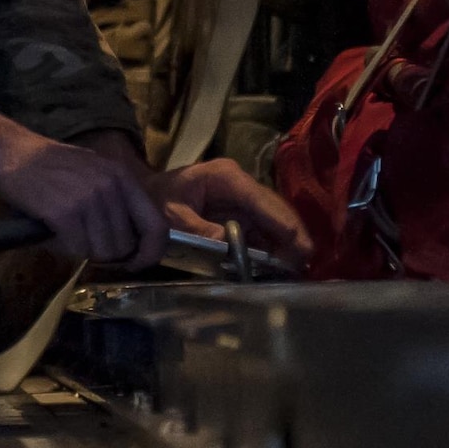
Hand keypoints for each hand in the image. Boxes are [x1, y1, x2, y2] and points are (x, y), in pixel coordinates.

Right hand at [0, 108, 168, 266]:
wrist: (6, 150)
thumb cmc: (44, 163)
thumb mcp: (91, 171)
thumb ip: (114, 198)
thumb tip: (129, 238)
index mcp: (122, 176)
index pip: (156, 225)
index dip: (150, 252)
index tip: (135, 262)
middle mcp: (111, 186)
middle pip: (125, 245)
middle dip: (106, 253)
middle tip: (83, 244)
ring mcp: (88, 198)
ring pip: (102, 251)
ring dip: (82, 251)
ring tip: (63, 235)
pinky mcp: (64, 212)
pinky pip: (76, 248)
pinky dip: (63, 248)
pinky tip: (51, 234)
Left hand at [142, 158, 314, 267]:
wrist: (144, 196)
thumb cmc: (155, 199)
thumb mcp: (170, 215)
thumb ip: (197, 229)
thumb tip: (228, 244)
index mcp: (225, 177)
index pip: (261, 199)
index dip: (282, 222)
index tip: (299, 245)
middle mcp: (241, 185)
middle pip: (275, 210)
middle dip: (292, 237)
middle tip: (304, 264)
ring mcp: (244, 200)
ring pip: (274, 223)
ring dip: (286, 246)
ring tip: (296, 270)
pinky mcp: (242, 216)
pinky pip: (264, 233)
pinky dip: (272, 249)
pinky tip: (281, 268)